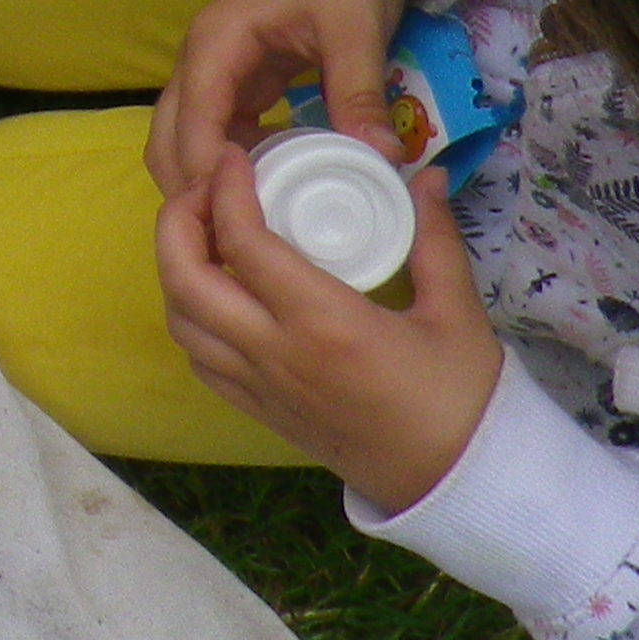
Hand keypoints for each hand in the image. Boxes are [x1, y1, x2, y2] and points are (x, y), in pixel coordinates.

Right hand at [145, 0, 414, 203]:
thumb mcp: (355, 30)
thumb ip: (359, 94)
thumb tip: (381, 160)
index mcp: (216, 45)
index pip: (191, 123)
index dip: (203, 176)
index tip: (231, 224)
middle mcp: (202, 61)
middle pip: (167, 139)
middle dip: (188, 189)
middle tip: (233, 241)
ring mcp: (218, 71)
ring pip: (186, 139)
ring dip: (205, 181)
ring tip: (247, 228)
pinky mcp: (241, 80)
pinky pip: (219, 132)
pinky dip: (231, 165)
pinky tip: (267, 193)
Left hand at [157, 153, 503, 510]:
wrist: (458, 483)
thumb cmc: (462, 399)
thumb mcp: (457, 312)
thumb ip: (435, 237)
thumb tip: (423, 173)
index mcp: (324, 323)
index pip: (244, 244)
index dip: (226, 190)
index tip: (235, 156)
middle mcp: (276, 354)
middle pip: (185, 280)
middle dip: (177, 223)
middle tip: (203, 187)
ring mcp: (259, 387)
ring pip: (181, 320)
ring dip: (176, 268)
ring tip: (205, 231)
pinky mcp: (257, 410)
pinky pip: (198, 357)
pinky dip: (189, 314)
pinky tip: (218, 290)